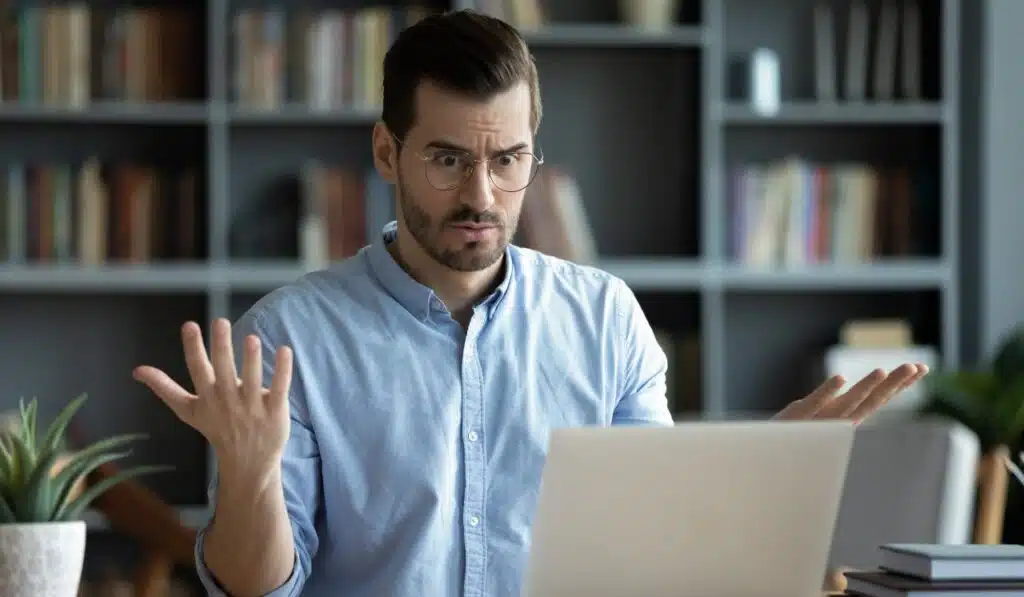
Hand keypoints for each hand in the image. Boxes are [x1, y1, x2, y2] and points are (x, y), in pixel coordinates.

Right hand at [133, 318, 293, 475]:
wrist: (247, 463)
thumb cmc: (216, 429)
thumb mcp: (187, 411)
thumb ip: (165, 388)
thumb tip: (137, 370)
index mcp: (207, 397)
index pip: (198, 369)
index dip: (193, 347)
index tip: (189, 325)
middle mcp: (228, 401)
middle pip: (223, 370)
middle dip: (221, 347)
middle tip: (220, 322)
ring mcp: (252, 407)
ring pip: (252, 379)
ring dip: (251, 359)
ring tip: (251, 338)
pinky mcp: (274, 411)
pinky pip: (279, 388)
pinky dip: (282, 370)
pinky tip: (284, 350)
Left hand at [774, 363, 927, 422]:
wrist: (767, 454)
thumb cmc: (796, 434)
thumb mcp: (823, 417)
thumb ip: (841, 405)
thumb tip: (858, 392)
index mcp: (846, 418)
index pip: (879, 399)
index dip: (899, 384)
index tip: (922, 368)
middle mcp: (839, 420)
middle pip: (872, 400)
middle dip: (894, 384)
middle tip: (914, 366)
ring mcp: (820, 418)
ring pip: (848, 403)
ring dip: (866, 388)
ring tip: (882, 371)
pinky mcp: (799, 415)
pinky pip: (815, 403)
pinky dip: (828, 391)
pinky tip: (841, 378)